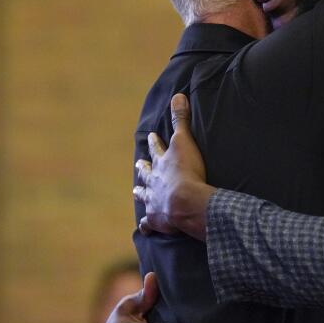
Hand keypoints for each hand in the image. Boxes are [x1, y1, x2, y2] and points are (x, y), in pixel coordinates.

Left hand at [134, 93, 214, 240]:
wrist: (184, 202)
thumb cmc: (187, 171)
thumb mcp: (185, 141)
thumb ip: (181, 119)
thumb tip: (177, 95)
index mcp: (162, 163)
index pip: (157, 150)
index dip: (155, 143)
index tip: (152, 136)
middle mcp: (154, 181)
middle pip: (146, 173)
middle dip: (143, 168)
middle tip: (138, 165)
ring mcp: (154, 201)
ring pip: (144, 196)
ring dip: (140, 193)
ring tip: (136, 192)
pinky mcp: (157, 219)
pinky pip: (148, 223)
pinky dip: (146, 225)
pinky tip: (143, 227)